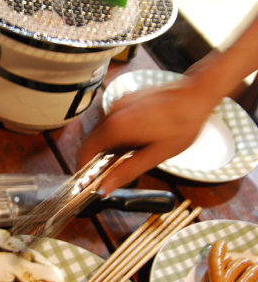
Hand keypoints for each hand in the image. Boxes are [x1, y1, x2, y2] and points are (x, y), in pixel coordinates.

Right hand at [78, 77, 212, 193]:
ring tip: (134, 155)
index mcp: (115, 127)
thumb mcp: (156, 155)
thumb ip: (127, 171)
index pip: (85, 150)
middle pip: (93, 141)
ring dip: (111, 146)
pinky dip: (118, 133)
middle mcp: (112, 112)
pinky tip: (139, 139)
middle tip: (116, 173)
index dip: (84, 168)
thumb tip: (104, 188)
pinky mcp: (127, 98)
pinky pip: (114, 120)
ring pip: (104, 130)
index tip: (90, 181)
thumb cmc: (181, 124)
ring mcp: (119, 102)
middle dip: (100, 159)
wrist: (197, 93)